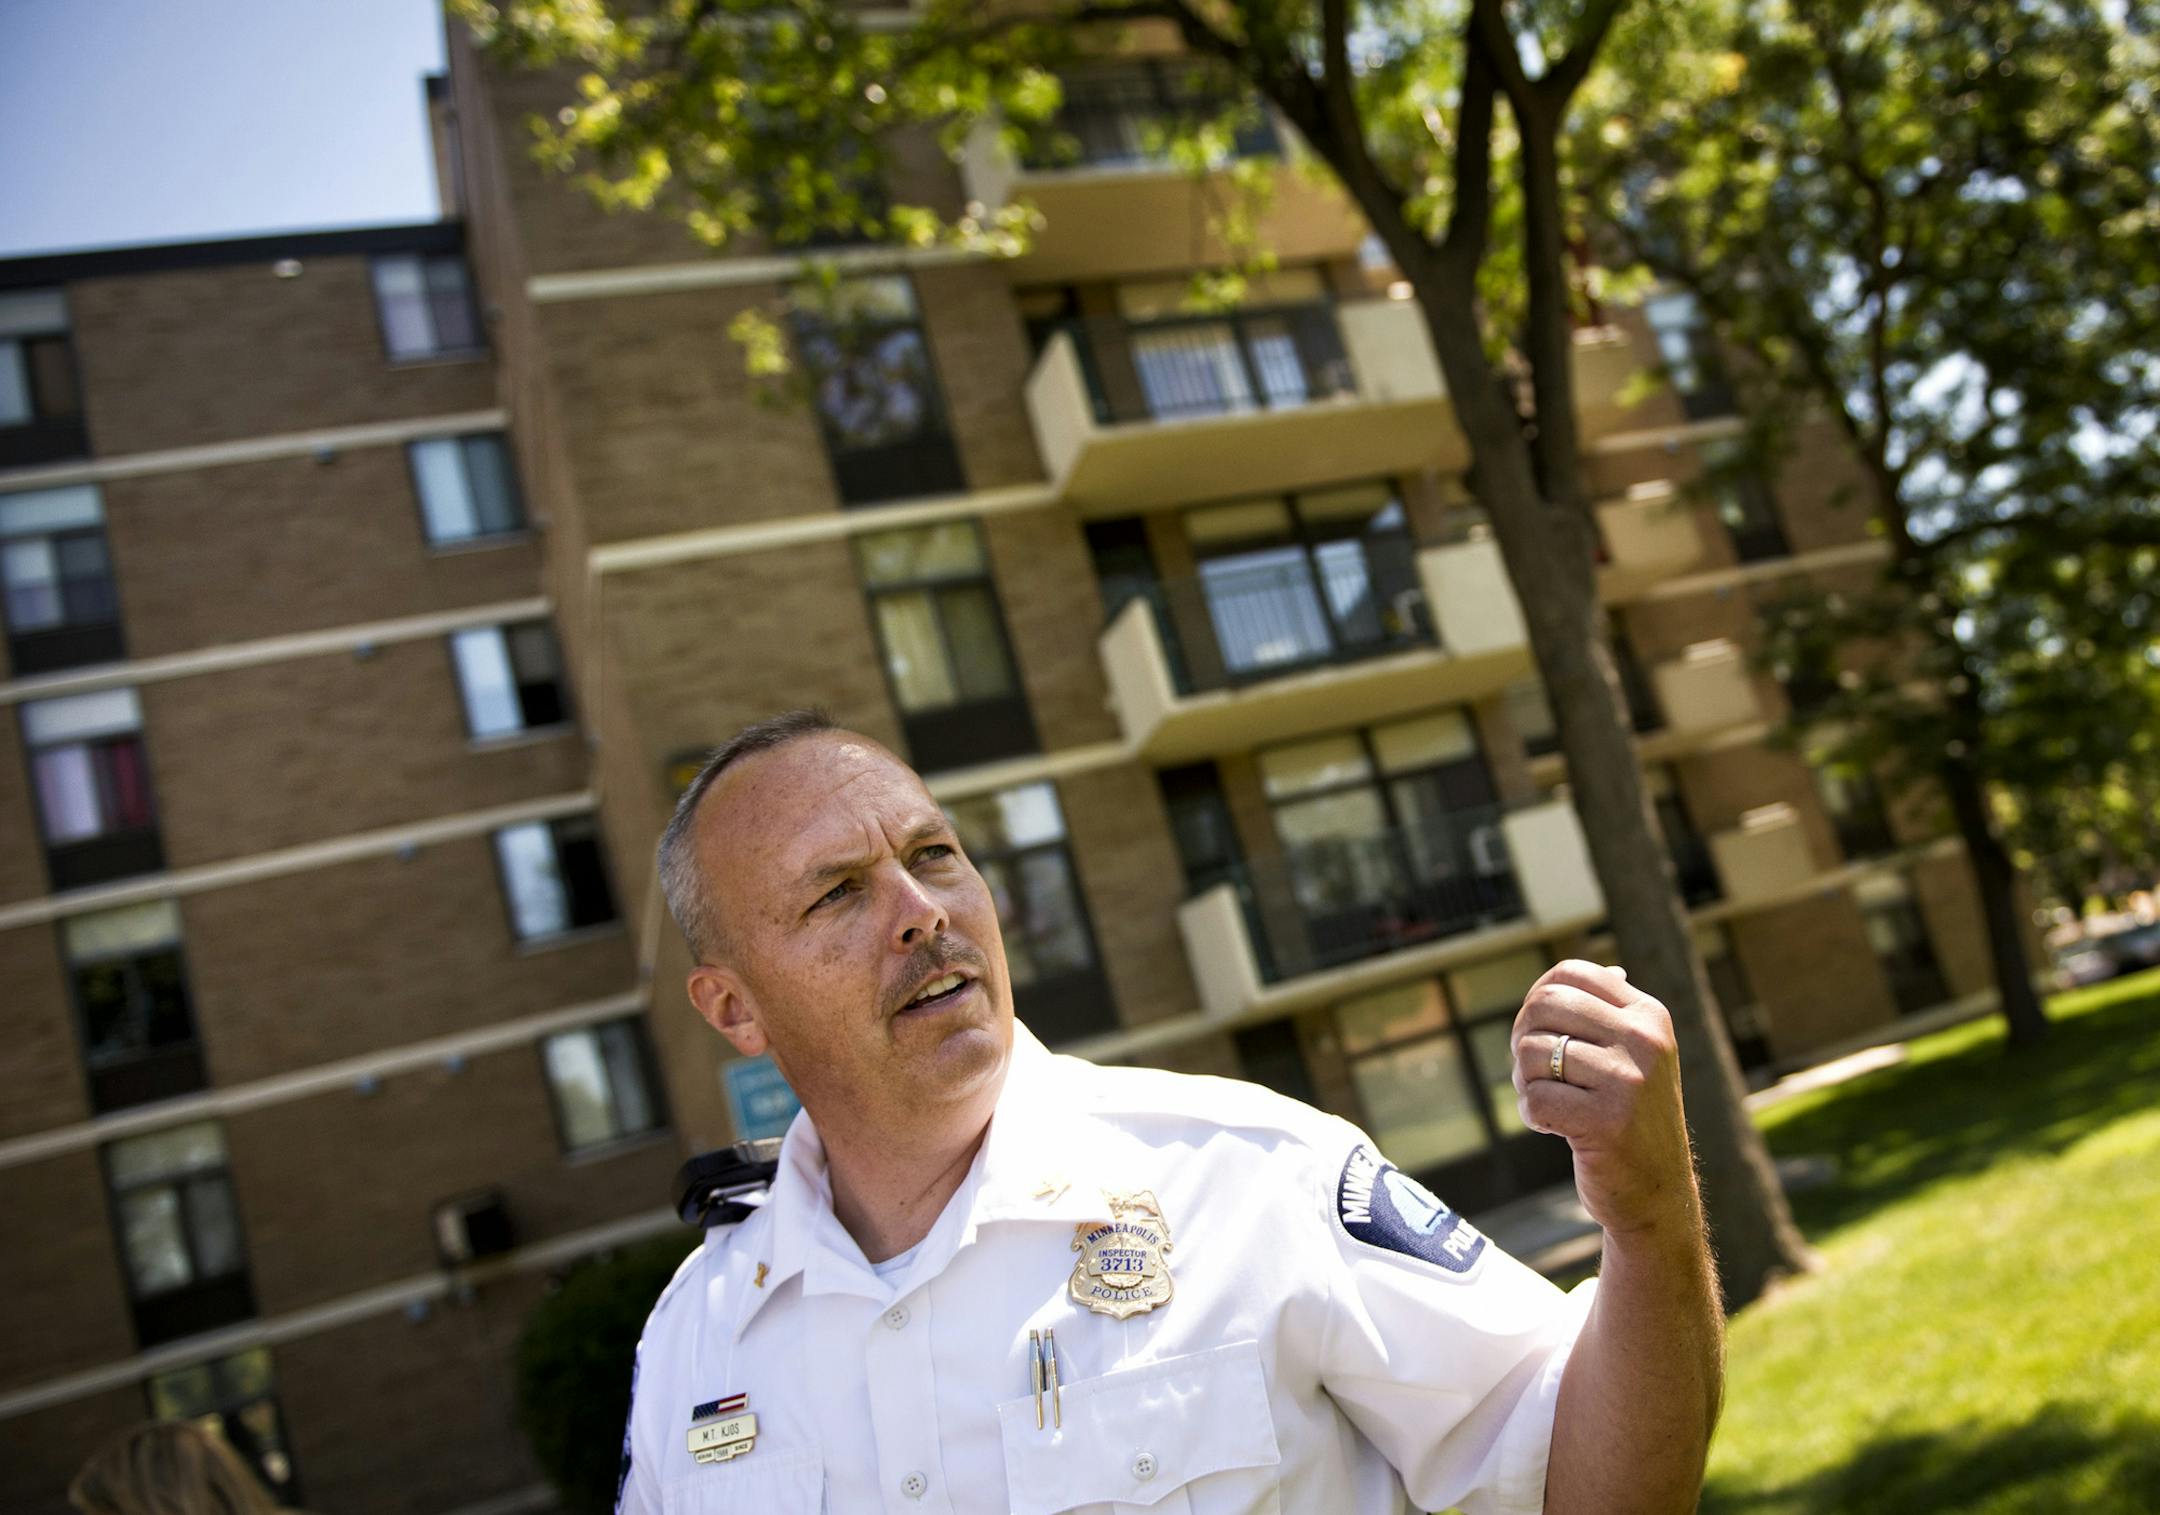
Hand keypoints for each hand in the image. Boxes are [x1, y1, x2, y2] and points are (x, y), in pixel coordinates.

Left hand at [1511, 960, 1698, 1243]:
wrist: (1657, 1194)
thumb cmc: (1632, 1119)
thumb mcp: (1637, 1058)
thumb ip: (1613, 1014)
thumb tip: (1609, 968)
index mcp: (1649, 1016)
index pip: (1570, 973)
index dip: (1538, 999)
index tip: (1540, 1032)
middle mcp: (1644, 1041)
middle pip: (1543, 1006)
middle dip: (1523, 1039)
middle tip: (1534, 1072)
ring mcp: (1628, 1081)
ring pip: (1532, 1054)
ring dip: (1525, 1083)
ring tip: (1550, 1103)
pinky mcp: (1607, 1122)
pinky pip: (1535, 1100)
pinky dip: (1533, 1116)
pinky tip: (1556, 1129)